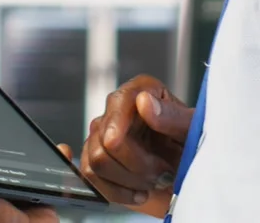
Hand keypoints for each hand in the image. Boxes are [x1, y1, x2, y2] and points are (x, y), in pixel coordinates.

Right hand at [80, 75, 193, 218]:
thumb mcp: (192, 131)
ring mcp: (102, 134)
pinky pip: (92, 178)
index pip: (118, 103)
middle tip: (163, 172)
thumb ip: (173, 116)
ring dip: (130, 180)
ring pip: (97, 161)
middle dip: (138, 165)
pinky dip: (119, 192)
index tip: (116, 142)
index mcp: (141, 92)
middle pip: (106, 140)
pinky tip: (140, 191)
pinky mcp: (95, 159)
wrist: (187, 174)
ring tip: (153, 180)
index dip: (115, 124)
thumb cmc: (191, 146)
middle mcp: (117, 109)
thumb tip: (144, 102)